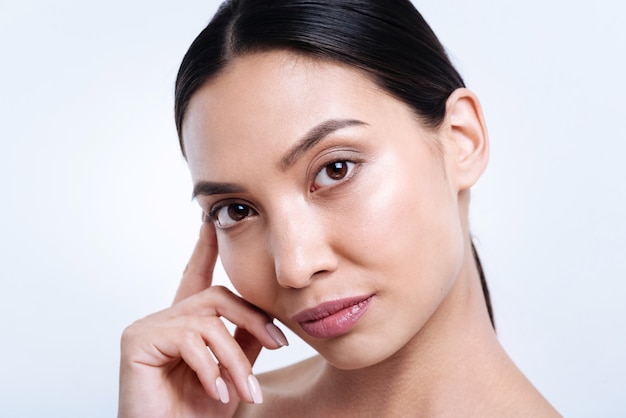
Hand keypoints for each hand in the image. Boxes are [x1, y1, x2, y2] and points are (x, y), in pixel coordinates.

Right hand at [118, 222, 287, 417]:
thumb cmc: (195, 415)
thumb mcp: (232, 375)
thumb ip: (244, 343)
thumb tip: (267, 321)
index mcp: (185, 324)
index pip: (197, 277)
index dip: (205, 248)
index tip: (211, 220)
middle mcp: (164, 319)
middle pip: (218, 296)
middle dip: (253, 319)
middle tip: (279, 346)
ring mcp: (148, 328)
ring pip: (209, 322)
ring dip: (236, 359)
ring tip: (246, 391)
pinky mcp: (137, 341)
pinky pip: (190, 339)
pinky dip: (211, 369)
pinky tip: (218, 393)